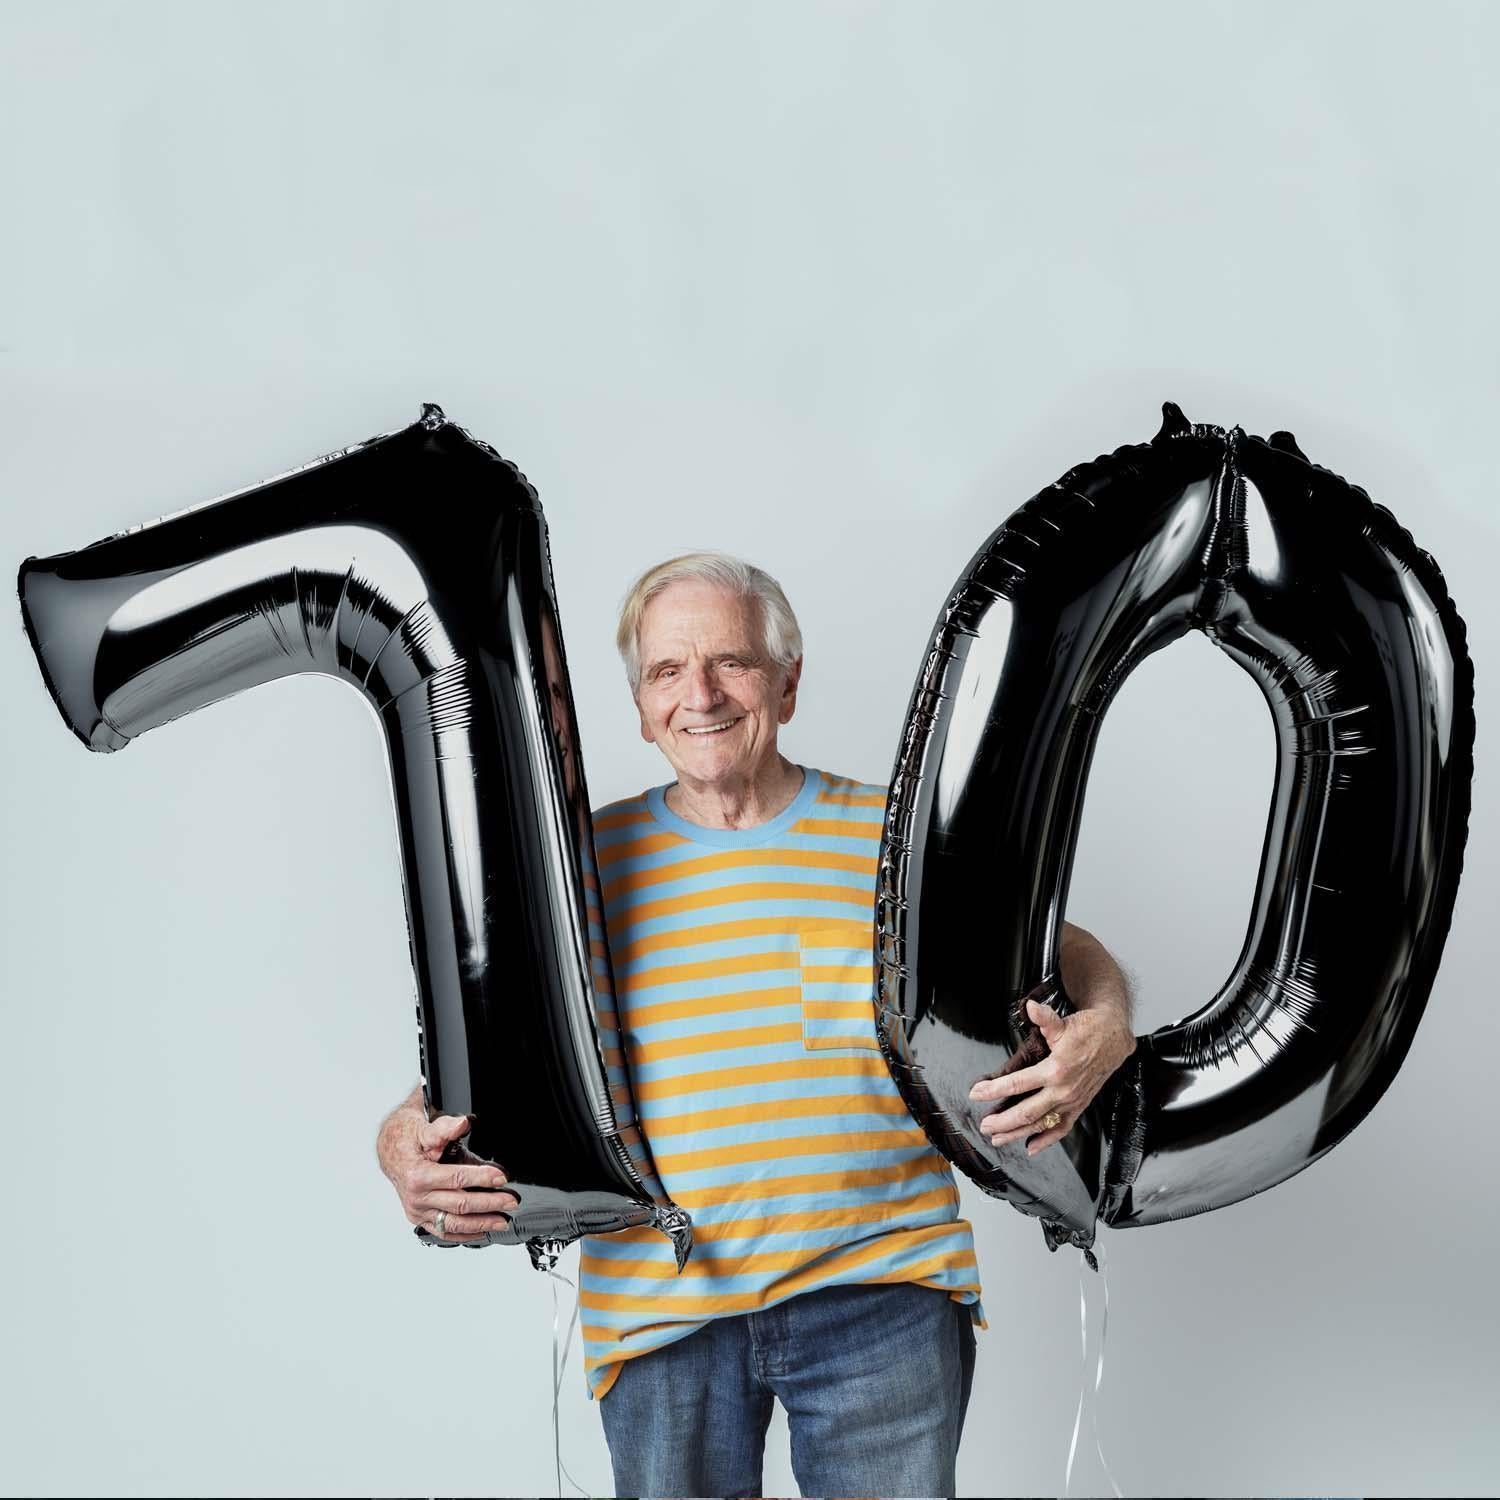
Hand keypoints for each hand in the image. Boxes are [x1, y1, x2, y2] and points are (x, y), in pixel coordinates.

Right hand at [376, 1097, 517, 1240]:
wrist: (392, 1154)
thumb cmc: (410, 1142)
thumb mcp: (425, 1130)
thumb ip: (444, 1128)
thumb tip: (461, 1124)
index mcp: (418, 1176)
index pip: (456, 1179)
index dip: (481, 1178)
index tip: (502, 1178)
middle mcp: (417, 1198)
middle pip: (459, 1204)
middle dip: (489, 1204)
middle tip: (510, 1201)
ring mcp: (418, 1212)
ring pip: (453, 1224)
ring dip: (481, 1224)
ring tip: (502, 1221)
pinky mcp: (421, 1219)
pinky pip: (444, 1232)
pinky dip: (465, 1235)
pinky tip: (482, 1232)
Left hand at [969, 998, 1135, 1155]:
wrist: (1114, 1038)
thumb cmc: (1087, 1030)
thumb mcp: (1062, 1023)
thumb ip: (1044, 1018)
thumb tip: (1030, 1007)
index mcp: (1056, 1069)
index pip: (1018, 1083)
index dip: (994, 1090)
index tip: (976, 1093)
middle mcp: (1063, 1090)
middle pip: (1027, 1112)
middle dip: (1002, 1121)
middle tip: (984, 1125)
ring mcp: (1071, 1102)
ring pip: (1041, 1125)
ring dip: (1018, 1134)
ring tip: (998, 1138)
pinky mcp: (1079, 1107)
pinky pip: (1062, 1129)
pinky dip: (1047, 1140)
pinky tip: (1031, 1147)